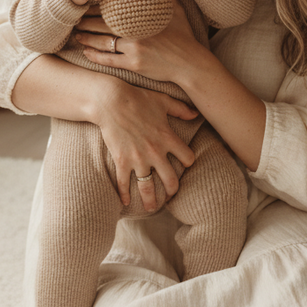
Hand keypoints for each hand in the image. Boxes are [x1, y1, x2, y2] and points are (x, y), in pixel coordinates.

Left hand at [78, 0, 205, 84]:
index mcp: (143, 17)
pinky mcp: (133, 65)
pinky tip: (86, 52)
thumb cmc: (183, 35)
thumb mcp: (176, 9)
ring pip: (103, 42)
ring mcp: (134, 49)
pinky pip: (109, 60)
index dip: (99, 6)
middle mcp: (136, 32)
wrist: (190, 63)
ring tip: (76, 34)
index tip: (88, 2)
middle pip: (104, 24)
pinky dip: (95, 56)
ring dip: (87, 38)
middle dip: (87, 21)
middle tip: (75, 18)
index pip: (115, 8)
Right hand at [91, 78, 197, 210]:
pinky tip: (125, 202)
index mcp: (168, 138)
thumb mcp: (163, 101)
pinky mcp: (121, 161)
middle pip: (171, 179)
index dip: (188, 161)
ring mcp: (138, 159)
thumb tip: (196, 113)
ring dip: (151, 200)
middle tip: (171, 196)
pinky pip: (124, 183)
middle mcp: (155, 152)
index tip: (185, 164)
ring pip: (147, 187)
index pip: (187, 158)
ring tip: (152, 208)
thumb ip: (181, 109)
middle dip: (172, 190)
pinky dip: (124, 194)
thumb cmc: (138, 97)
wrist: (111, 101)